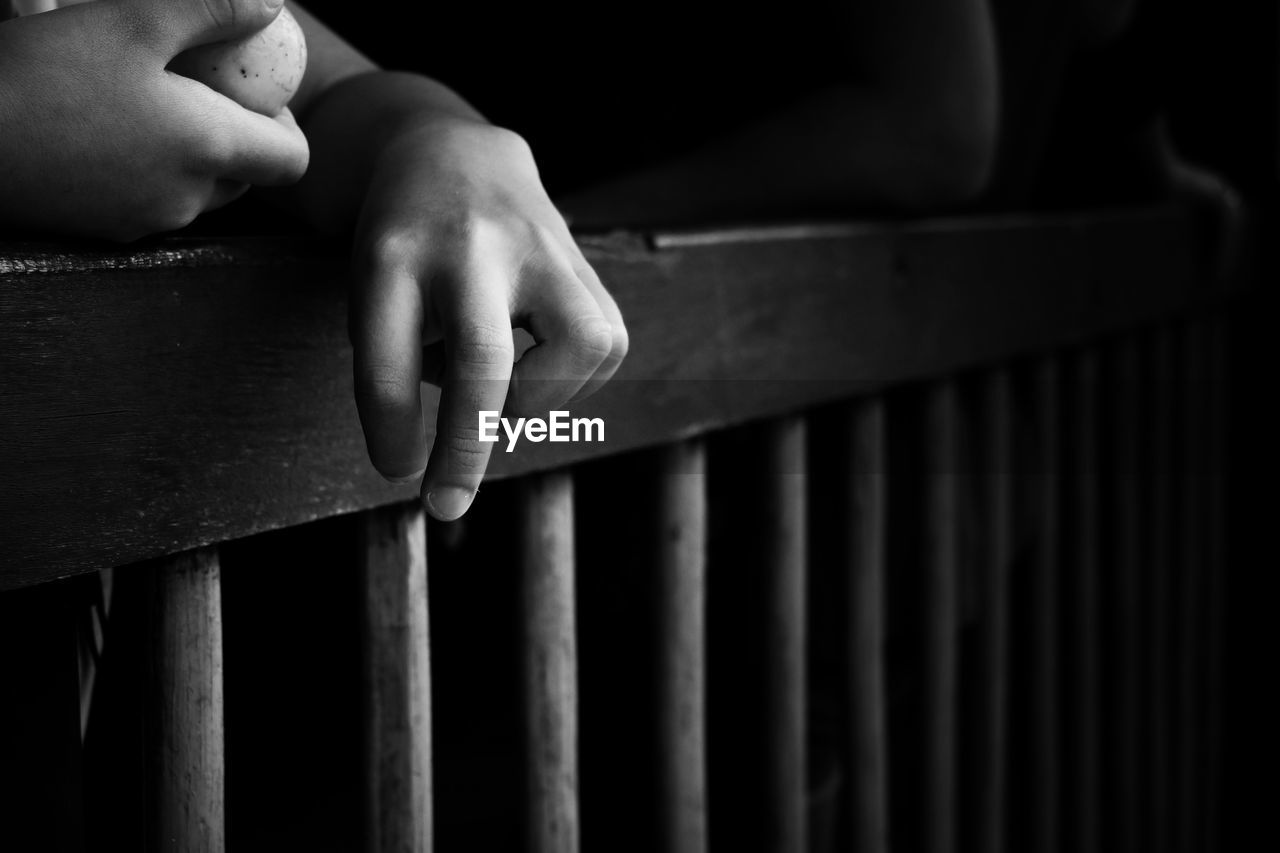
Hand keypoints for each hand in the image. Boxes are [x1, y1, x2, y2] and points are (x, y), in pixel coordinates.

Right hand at [0, 0, 307, 240]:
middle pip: (248, 177)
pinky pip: (149, 198)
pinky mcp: (104, 230)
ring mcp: (146, 221)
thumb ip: (211, 8)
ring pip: (198, 190)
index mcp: (210, 151)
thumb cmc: (43, 74)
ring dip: (191, 150)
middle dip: (239, 133)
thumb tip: (271, 3)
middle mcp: (188, 200)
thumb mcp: (131, 18)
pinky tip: (105, 124)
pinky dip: (147, 166)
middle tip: (203, 85)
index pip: (294, 159)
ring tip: (149, 99)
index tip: (258, 90)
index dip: (288, 124)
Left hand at [349, 117, 627, 519]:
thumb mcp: (372, 290)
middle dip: (467, 443)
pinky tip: (536, 365)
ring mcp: (540, 246)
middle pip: (482, 357)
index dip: (391, 425)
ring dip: (540, 398)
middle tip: (446, 505)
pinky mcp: (587, 262)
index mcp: (394, 253)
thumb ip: (394, 363)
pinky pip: (604, 345)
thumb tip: (445, 452)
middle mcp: (471, 244)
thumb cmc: (407, 248)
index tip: (398, 472)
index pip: (386, 353)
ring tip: (504, 391)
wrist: (458, 156)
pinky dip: (571, 378)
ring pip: (577, 346)